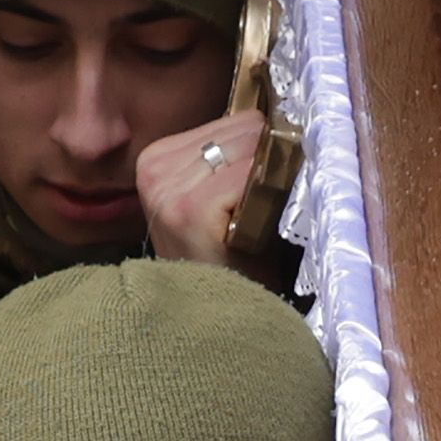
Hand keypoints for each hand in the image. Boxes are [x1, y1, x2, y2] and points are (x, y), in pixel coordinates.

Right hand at [137, 111, 270, 264]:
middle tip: (266, 206)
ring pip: (253, 148)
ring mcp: (166, 186)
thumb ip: (236, 156)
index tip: (263, 186)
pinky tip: (255, 229)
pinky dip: (267, 198)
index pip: (236, 120)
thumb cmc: (231, 259)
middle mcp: (154, 165)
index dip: (263, 150)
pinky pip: (251, 175)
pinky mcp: (188, 208)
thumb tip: (285, 120)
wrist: (216, 320)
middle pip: (247, 128)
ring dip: (270, 180)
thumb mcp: (222, 196)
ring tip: (257, 218)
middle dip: (268, 160)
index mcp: (158, 156)